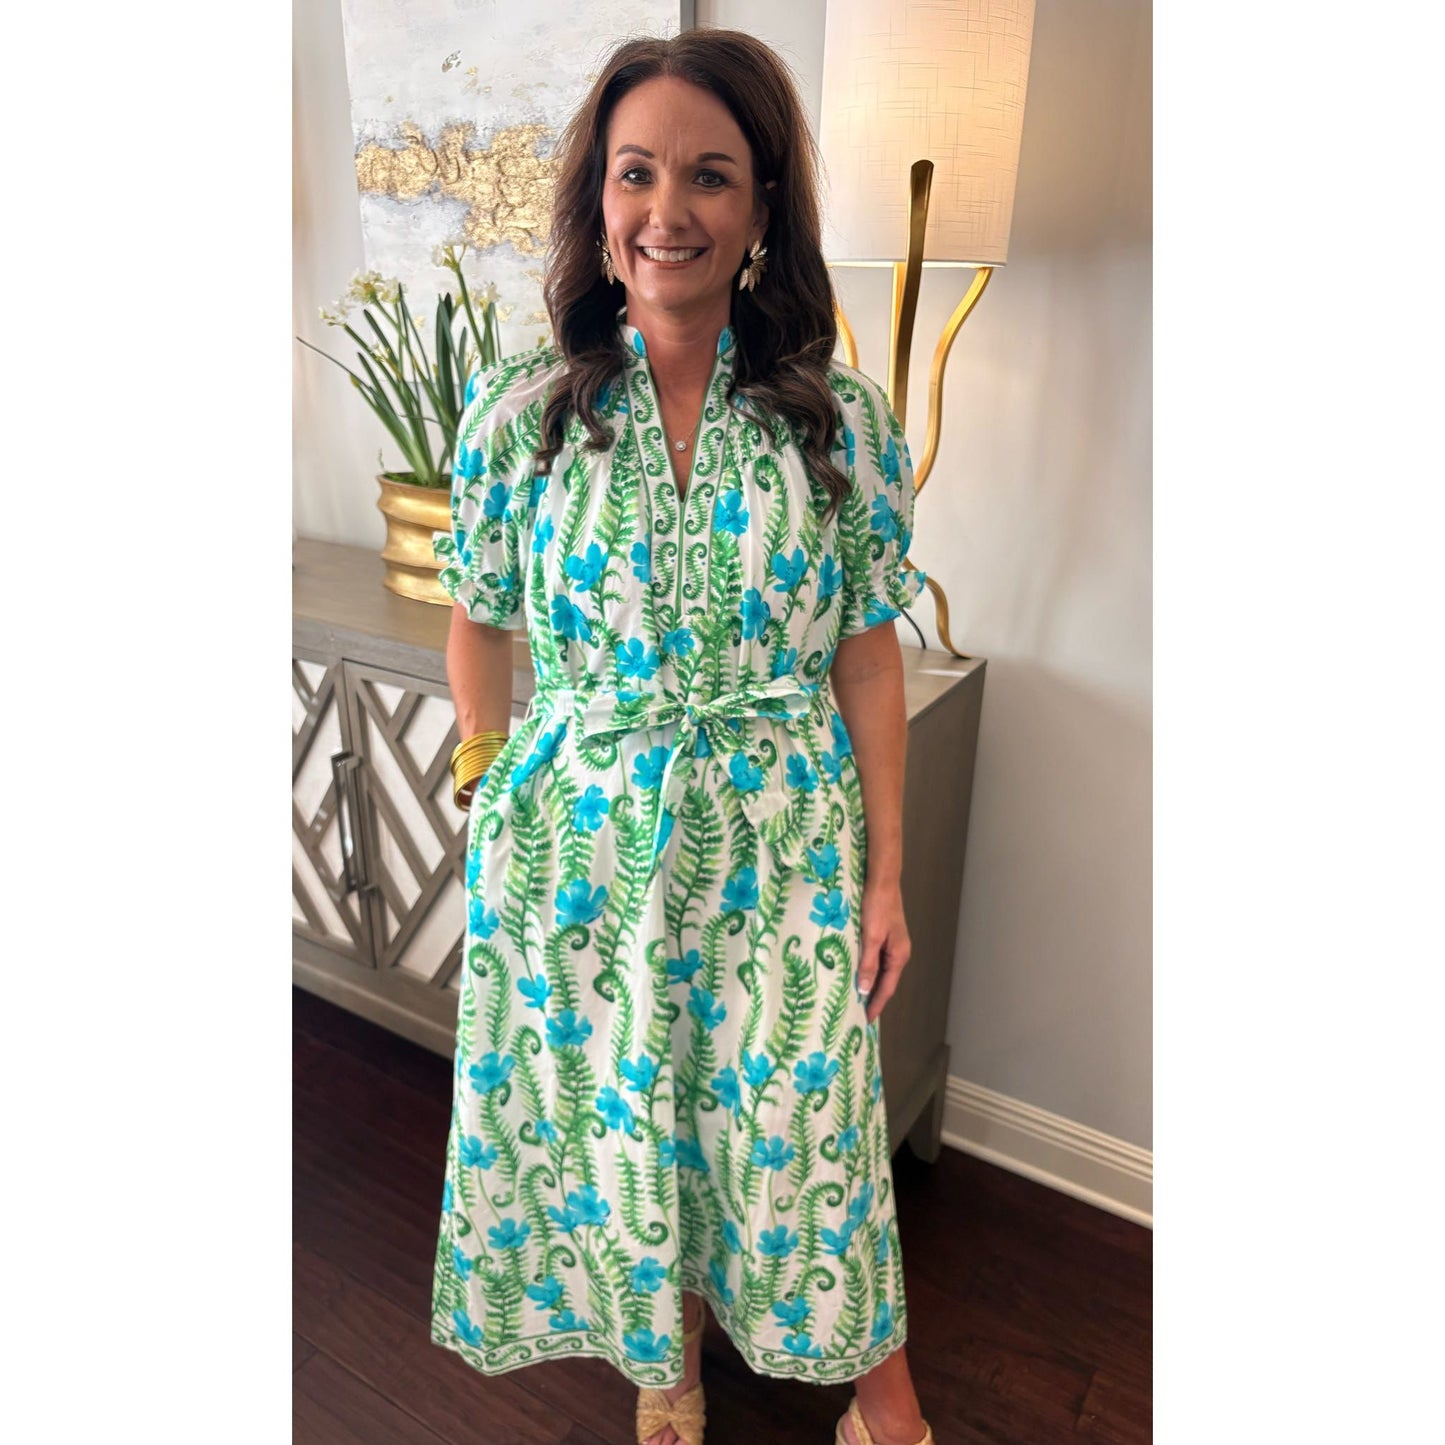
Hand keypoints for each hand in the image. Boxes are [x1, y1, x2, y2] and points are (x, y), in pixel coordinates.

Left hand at [857, 878, 910, 1024]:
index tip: (866, 1020)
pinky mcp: (882, 935)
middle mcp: (897, 952)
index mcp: (899, 955)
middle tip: (857, 1013)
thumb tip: (865, 989)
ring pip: (878, 969)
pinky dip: (865, 968)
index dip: (876, 1004)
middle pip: (884, 981)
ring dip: (868, 982)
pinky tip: (855, 971)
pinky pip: (874, 958)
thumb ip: (868, 963)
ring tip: (854, 997)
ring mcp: (890, 943)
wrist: (881, 880)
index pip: (887, 988)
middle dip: (872, 997)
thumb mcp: (871, 937)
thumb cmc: (878, 906)